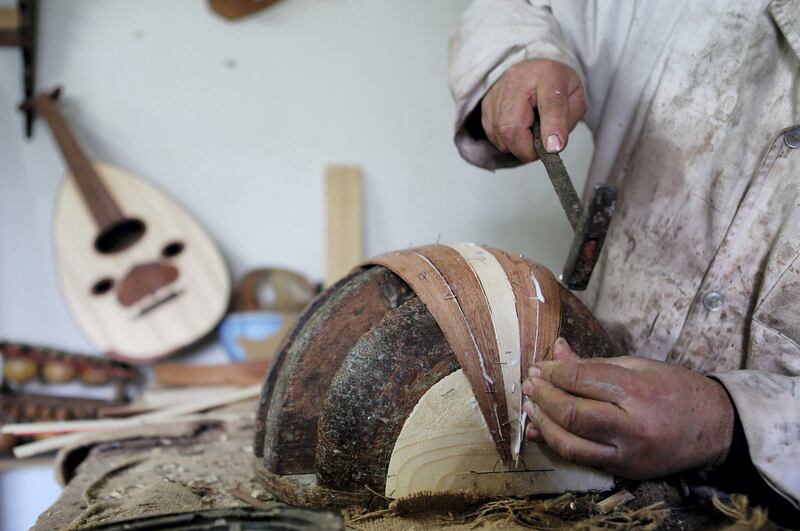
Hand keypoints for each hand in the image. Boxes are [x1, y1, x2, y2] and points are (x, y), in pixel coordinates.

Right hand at [481, 59, 585, 161]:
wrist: (534, 67)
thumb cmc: (554, 83)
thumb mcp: (575, 98)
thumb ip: (568, 121)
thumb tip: (553, 146)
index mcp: (547, 75)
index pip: (550, 104)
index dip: (552, 127)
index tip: (553, 147)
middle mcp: (516, 81)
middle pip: (513, 129)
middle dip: (529, 148)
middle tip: (541, 143)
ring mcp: (496, 94)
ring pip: (502, 138)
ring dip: (518, 145)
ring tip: (530, 129)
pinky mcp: (484, 106)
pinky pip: (494, 137)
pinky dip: (508, 141)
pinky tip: (518, 126)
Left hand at [521, 338, 734, 478]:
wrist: (716, 428)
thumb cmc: (676, 389)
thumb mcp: (637, 366)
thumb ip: (593, 363)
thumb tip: (557, 351)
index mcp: (637, 390)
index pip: (582, 380)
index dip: (553, 372)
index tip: (540, 366)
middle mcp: (632, 425)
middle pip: (572, 413)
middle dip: (543, 397)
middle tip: (529, 384)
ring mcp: (627, 453)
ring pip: (570, 443)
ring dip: (543, 423)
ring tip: (530, 406)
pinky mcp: (625, 471)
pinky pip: (582, 459)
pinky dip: (556, 444)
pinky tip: (541, 430)